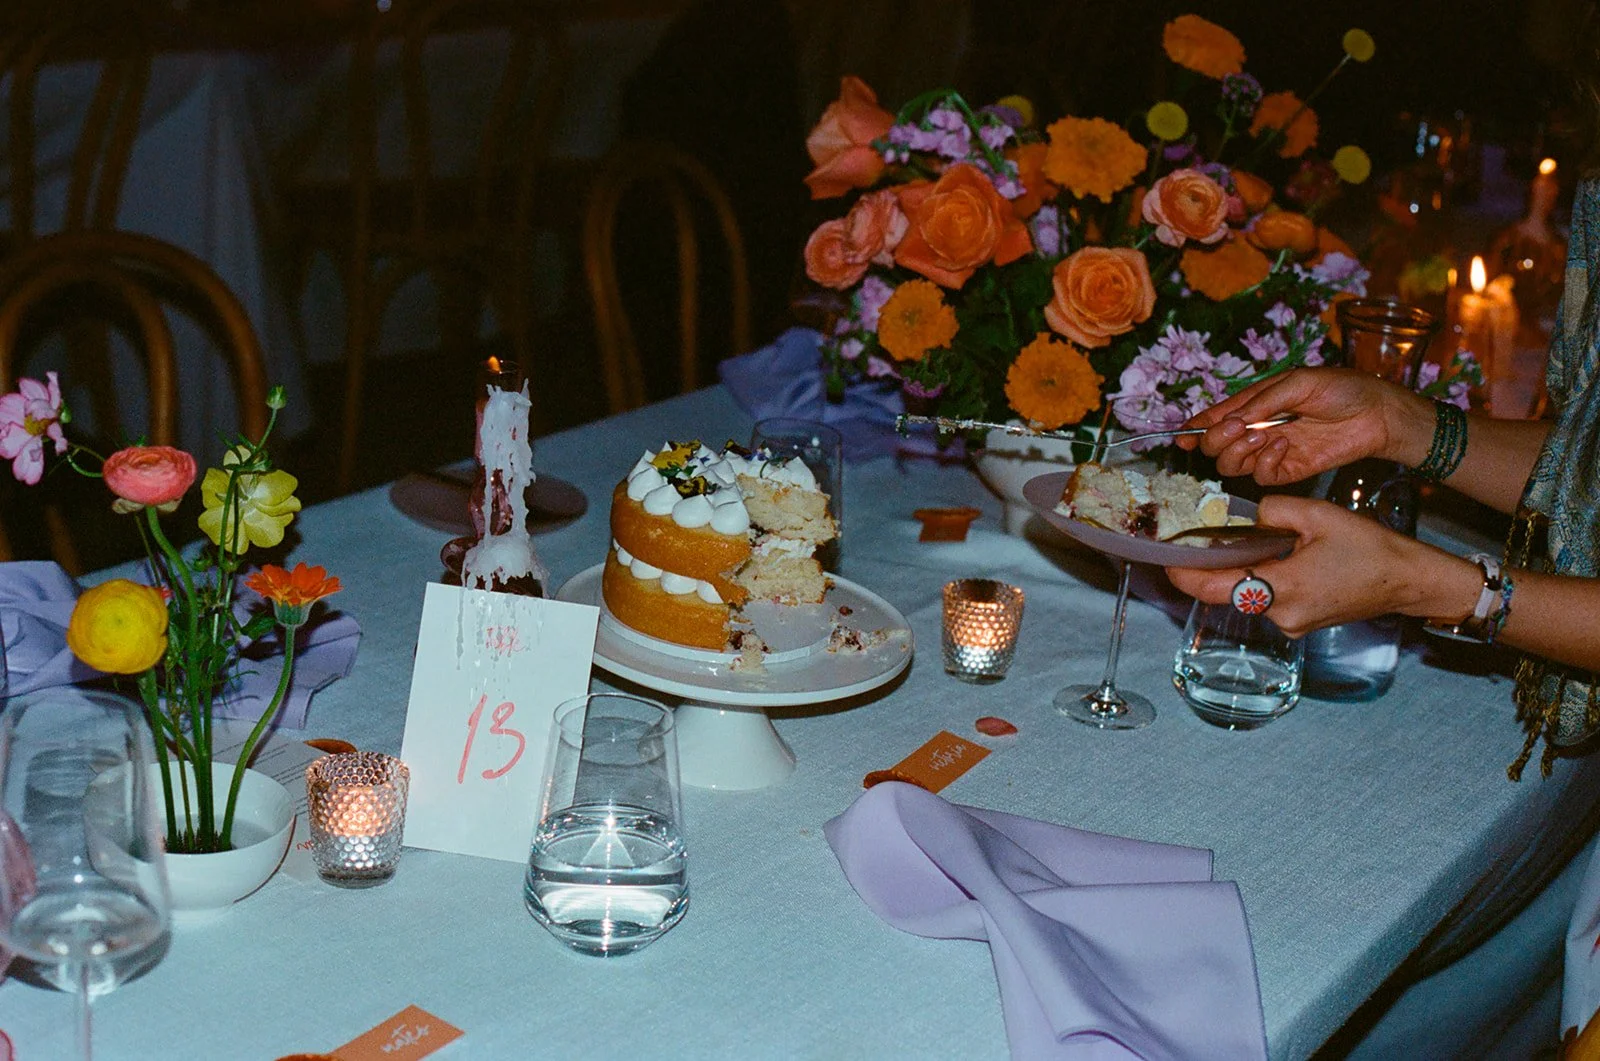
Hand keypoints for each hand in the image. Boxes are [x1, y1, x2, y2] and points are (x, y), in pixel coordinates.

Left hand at [1164, 495, 1436, 636]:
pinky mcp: (1302, 622)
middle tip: (1194, 540)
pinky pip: (1268, 599)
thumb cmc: (1369, 548)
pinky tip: (1267, 555)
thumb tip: (1248, 515)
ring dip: (1240, 570)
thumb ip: (1273, 511)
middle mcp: (1281, 615)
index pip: (1212, 588)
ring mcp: (1292, 623)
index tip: (1164, 557)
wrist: (1409, 580)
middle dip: (1210, 567)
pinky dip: (1261, 578)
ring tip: (1234, 541)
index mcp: (1281, 589)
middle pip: (1228, 590)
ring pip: (1248, 594)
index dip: (1183, 574)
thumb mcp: (1317, 515)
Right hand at [1173, 368, 1429, 485]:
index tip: (1183, 436)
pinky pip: (1260, 475)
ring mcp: (1269, 452)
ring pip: (1231, 464)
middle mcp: (1256, 429)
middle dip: (1217, 439)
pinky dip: (1265, 462)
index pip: (1214, 419)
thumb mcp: (1297, 382)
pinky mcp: (1287, 471)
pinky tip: (1283, 446)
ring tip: (1262, 435)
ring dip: (1238, 451)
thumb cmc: (1340, 388)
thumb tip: (1228, 418)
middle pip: (1215, 446)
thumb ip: (1261, 401)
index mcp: (1253, 404)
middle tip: (1238, 427)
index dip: (1195, 429)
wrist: (1377, 414)